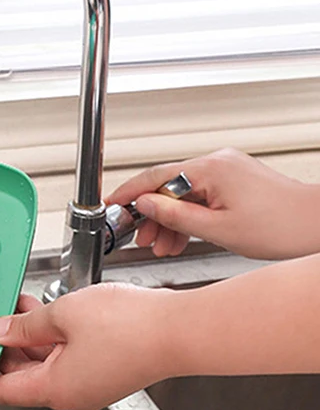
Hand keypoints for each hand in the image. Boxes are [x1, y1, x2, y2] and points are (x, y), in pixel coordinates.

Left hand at [0, 287, 175, 409]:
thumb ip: (24, 325)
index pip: (1, 391)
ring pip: (46, 364)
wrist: (180, 331)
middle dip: (5, 346)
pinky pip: (68, 359)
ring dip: (29, 337)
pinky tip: (47, 312)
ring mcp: (90, 385)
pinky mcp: (106, 373)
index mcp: (53, 389)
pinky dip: (53, 339)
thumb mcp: (62, 316)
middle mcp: (71, 395)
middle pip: (22, 376)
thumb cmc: (129, 327)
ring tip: (19, 305)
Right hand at [107, 148, 319, 259]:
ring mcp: (227, 171)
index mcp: (211, 169)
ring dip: (170, 220)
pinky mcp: (234, 181)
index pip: (155, 177)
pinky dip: (188, 217)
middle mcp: (218, 163)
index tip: (111, 204)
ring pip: (183, 194)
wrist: (317, 226)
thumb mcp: (216, 229)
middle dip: (151, 215)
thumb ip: (173, 216)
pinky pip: (200, 196)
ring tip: (164, 246)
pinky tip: (182, 237)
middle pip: (168, 187)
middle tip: (142, 239)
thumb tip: (143, 205)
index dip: (128, 193)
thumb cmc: (280, 227)